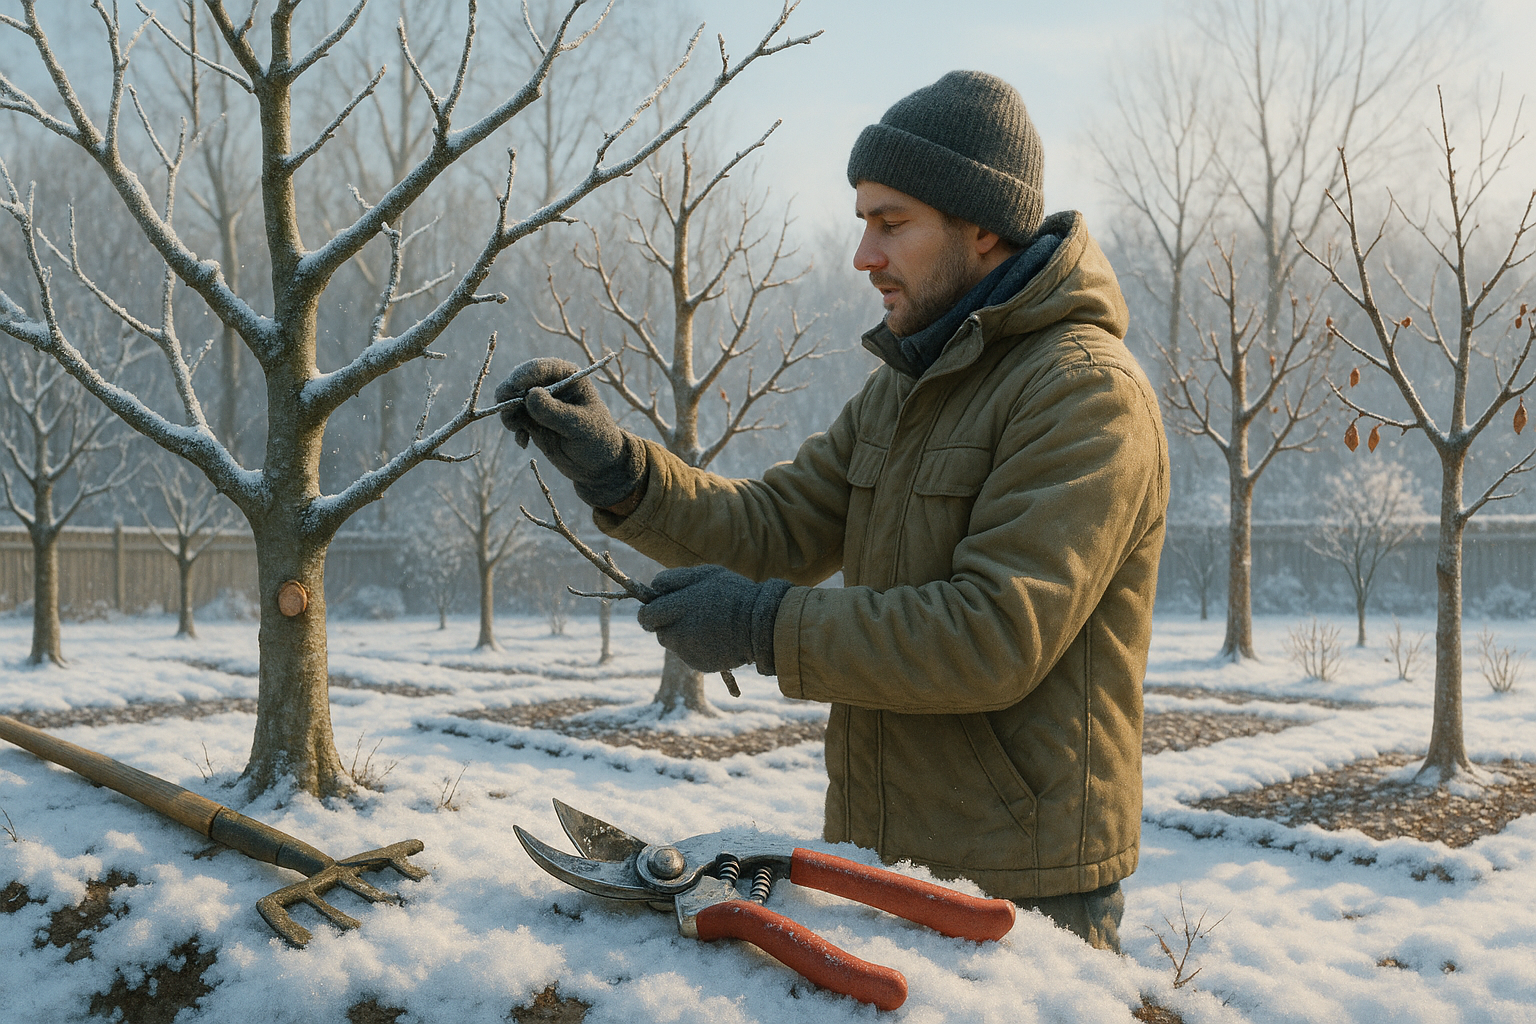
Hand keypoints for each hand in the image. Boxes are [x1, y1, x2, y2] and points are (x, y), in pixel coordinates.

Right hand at [493, 357, 644, 508]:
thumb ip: (555, 412)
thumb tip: (530, 395)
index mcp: (568, 376)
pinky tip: (524, 442)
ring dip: (508, 412)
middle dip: (509, 393)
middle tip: (506, 409)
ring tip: (516, 429)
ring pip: (511, 399)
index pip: (541, 368)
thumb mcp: (580, 426)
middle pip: (519, 380)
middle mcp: (551, 385)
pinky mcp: (531, 420)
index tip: (514, 389)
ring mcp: (539, 403)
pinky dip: (514, 429)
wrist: (596, 464)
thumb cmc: (597, 439)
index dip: (524, 376)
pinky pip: (513, 418)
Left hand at [637, 566, 792, 675]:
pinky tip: (715, 638)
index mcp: (677, 607)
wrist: (762, 626)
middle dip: (668, 624)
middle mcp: (678, 632)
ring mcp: (687, 651)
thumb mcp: (706, 574)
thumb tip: (653, 588)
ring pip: (673, 644)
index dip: (650, 612)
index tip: (660, 608)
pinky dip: (697, 647)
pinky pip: (689, 654)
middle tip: (689, 615)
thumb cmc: (734, 594)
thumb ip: (674, 578)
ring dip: (682, 635)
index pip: (646, 616)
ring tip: (707, 625)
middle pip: (658, 632)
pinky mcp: (698, 664)